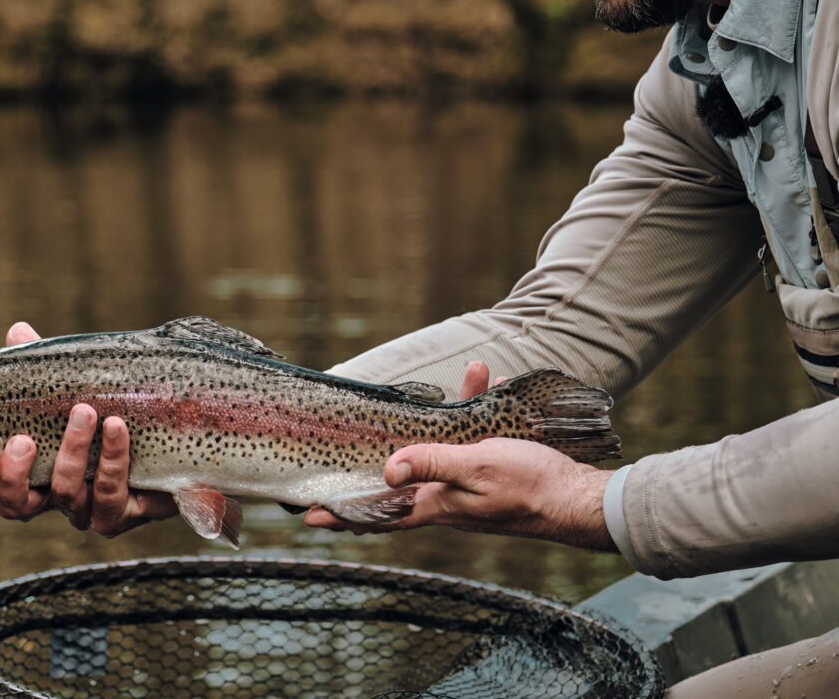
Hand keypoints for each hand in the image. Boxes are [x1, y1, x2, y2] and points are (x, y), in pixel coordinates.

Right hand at [0, 322, 177, 536]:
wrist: (188, 433)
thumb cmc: (122, 405)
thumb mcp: (80, 381)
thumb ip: (45, 364)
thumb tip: (17, 331)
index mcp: (35, 467)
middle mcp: (56, 495)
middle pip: (16, 505)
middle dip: (13, 475)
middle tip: (22, 439)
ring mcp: (89, 508)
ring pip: (65, 497)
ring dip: (73, 454)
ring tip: (87, 413)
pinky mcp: (127, 513)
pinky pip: (111, 496)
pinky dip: (113, 461)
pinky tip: (117, 429)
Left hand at [303, 361, 615, 550]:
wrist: (581, 499)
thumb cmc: (528, 487)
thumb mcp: (474, 467)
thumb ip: (430, 464)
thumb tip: (385, 468)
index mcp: (437, 503)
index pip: (379, 514)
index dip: (344, 514)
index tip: (309, 514)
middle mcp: (447, 496)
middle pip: (402, 475)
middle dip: (381, 454)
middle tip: (348, 445)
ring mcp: (469, 483)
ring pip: (440, 445)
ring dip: (440, 415)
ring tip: (465, 376)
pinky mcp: (492, 468)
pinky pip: (473, 435)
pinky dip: (476, 408)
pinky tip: (488, 380)